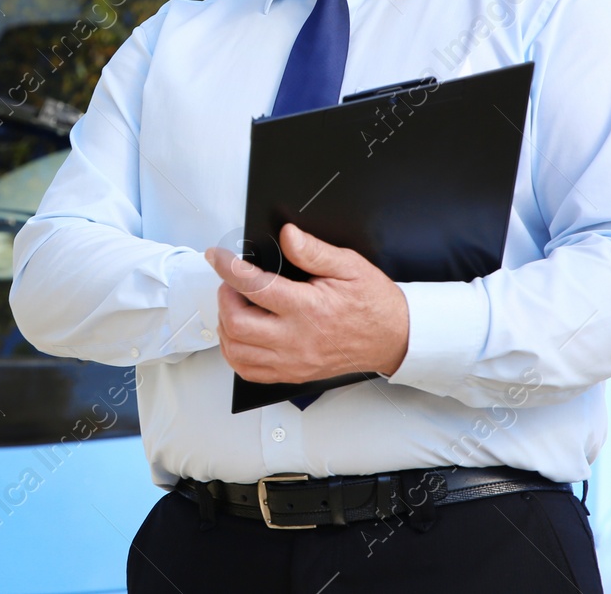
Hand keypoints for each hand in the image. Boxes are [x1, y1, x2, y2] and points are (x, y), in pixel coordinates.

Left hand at [203, 223, 409, 382]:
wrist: (394, 338)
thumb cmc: (374, 303)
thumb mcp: (349, 266)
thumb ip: (314, 251)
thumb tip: (288, 236)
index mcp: (309, 309)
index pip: (254, 287)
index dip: (228, 268)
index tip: (216, 256)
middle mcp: (297, 339)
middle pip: (237, 324)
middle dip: (224, 298)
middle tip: (231, 283)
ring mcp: (293, 361)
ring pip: (237, 351)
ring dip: (225, 326)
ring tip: (236, 306)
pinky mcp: (293, 374)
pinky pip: (249, 371)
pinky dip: (235, 352)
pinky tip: (241, 334)